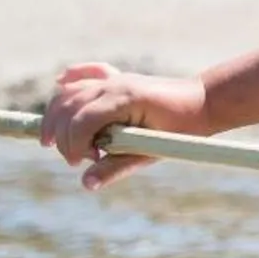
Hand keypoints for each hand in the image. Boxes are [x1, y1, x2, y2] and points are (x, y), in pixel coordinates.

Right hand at [39, 63, 208, 190]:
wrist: (205, 102)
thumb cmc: (183, 129)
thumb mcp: (151, 151)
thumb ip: (117, 166)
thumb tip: (86, 183)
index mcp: (125, 99)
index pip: (82, 121)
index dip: (74, 145)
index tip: (83, 163)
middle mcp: (114, 84)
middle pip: (68, 107)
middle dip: (63, 137)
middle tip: (76, 159)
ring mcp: (114, 79)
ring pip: (70, 92)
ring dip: (57, 116)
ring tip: (53, 141)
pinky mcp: (117, 78)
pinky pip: (86, 73)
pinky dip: (70, 81)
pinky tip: (59, 85)